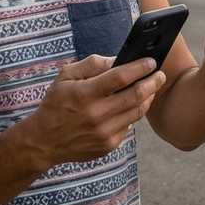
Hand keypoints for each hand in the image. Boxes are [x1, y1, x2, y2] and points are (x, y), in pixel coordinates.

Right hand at [22, 54, 165, 165]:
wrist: (44, 141)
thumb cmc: (56, 104)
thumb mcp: (65, 76)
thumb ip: (92, 64)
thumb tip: (118, 59)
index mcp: (85, 94)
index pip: (120, 77)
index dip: (139, 67)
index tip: (151, 61)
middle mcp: (96, 114)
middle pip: (136, 96)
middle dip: (153, 82)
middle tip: (160, 75)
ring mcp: (104, 132)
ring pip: (137, 112)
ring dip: (147, 98)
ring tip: (151, 88)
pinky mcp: (108, 145)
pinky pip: (128, 126)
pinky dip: (132, 114)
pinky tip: (130, 106)